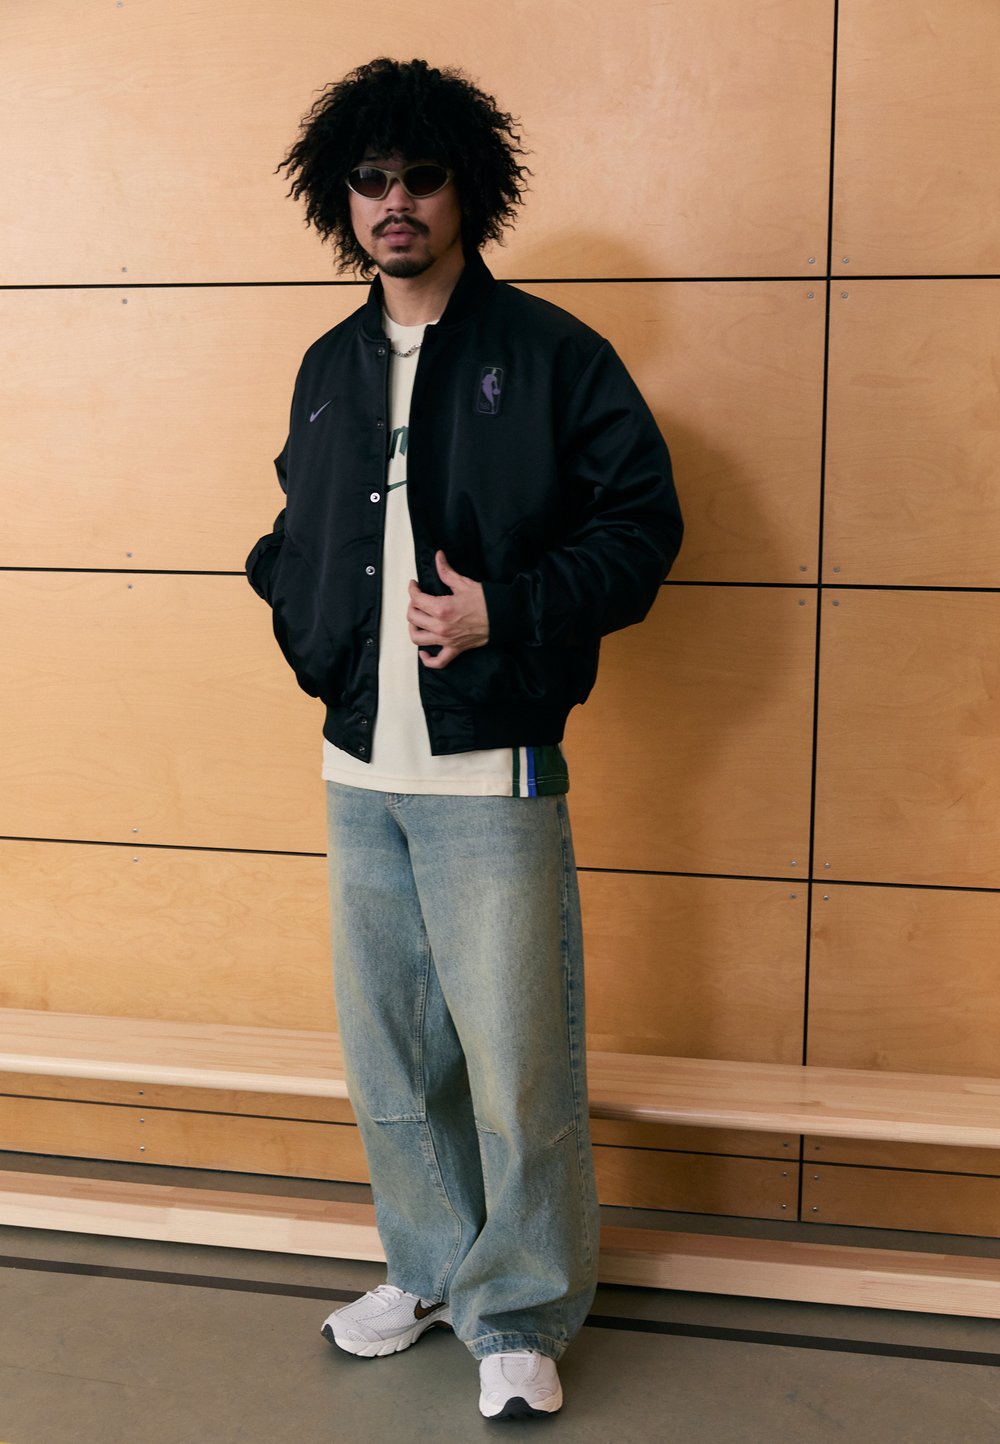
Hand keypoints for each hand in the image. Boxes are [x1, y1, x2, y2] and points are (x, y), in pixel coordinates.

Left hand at [407, 551, 488, 669]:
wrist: (503, 616)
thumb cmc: (486, 601)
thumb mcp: (464, 583)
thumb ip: (446, 571)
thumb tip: (438, 557)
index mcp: (441, 608)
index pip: (416, 598)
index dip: (412, 589)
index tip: (415, 585)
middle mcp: (441, 626)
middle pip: (413, 617)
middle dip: (412, 605)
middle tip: (418, 599)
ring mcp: (446, 640)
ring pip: (417, 638)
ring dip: (413, 628)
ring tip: (417, 620)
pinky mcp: (455, 650)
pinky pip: (437, 662)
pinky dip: (428, 659)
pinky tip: (424, 652)